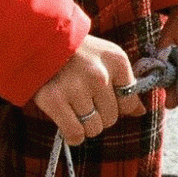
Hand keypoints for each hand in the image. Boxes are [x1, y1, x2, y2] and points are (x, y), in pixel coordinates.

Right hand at [32, 35, 146, 145]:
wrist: (38, 41)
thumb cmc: (76, 52)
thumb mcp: (105, 58)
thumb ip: (124, 83)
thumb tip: (140, 112)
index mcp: (115, 60)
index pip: (129, 101)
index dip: (117, 105)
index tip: (102, 97)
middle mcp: (98, 74)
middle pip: (111, 118)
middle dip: (100, 116)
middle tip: (84, 101)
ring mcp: (75, 88)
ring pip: (93, 128)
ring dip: (85, 125)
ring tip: (74, 109)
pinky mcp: (53, 99)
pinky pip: (74, 133)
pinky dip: (73, 136)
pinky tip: (68, 124)